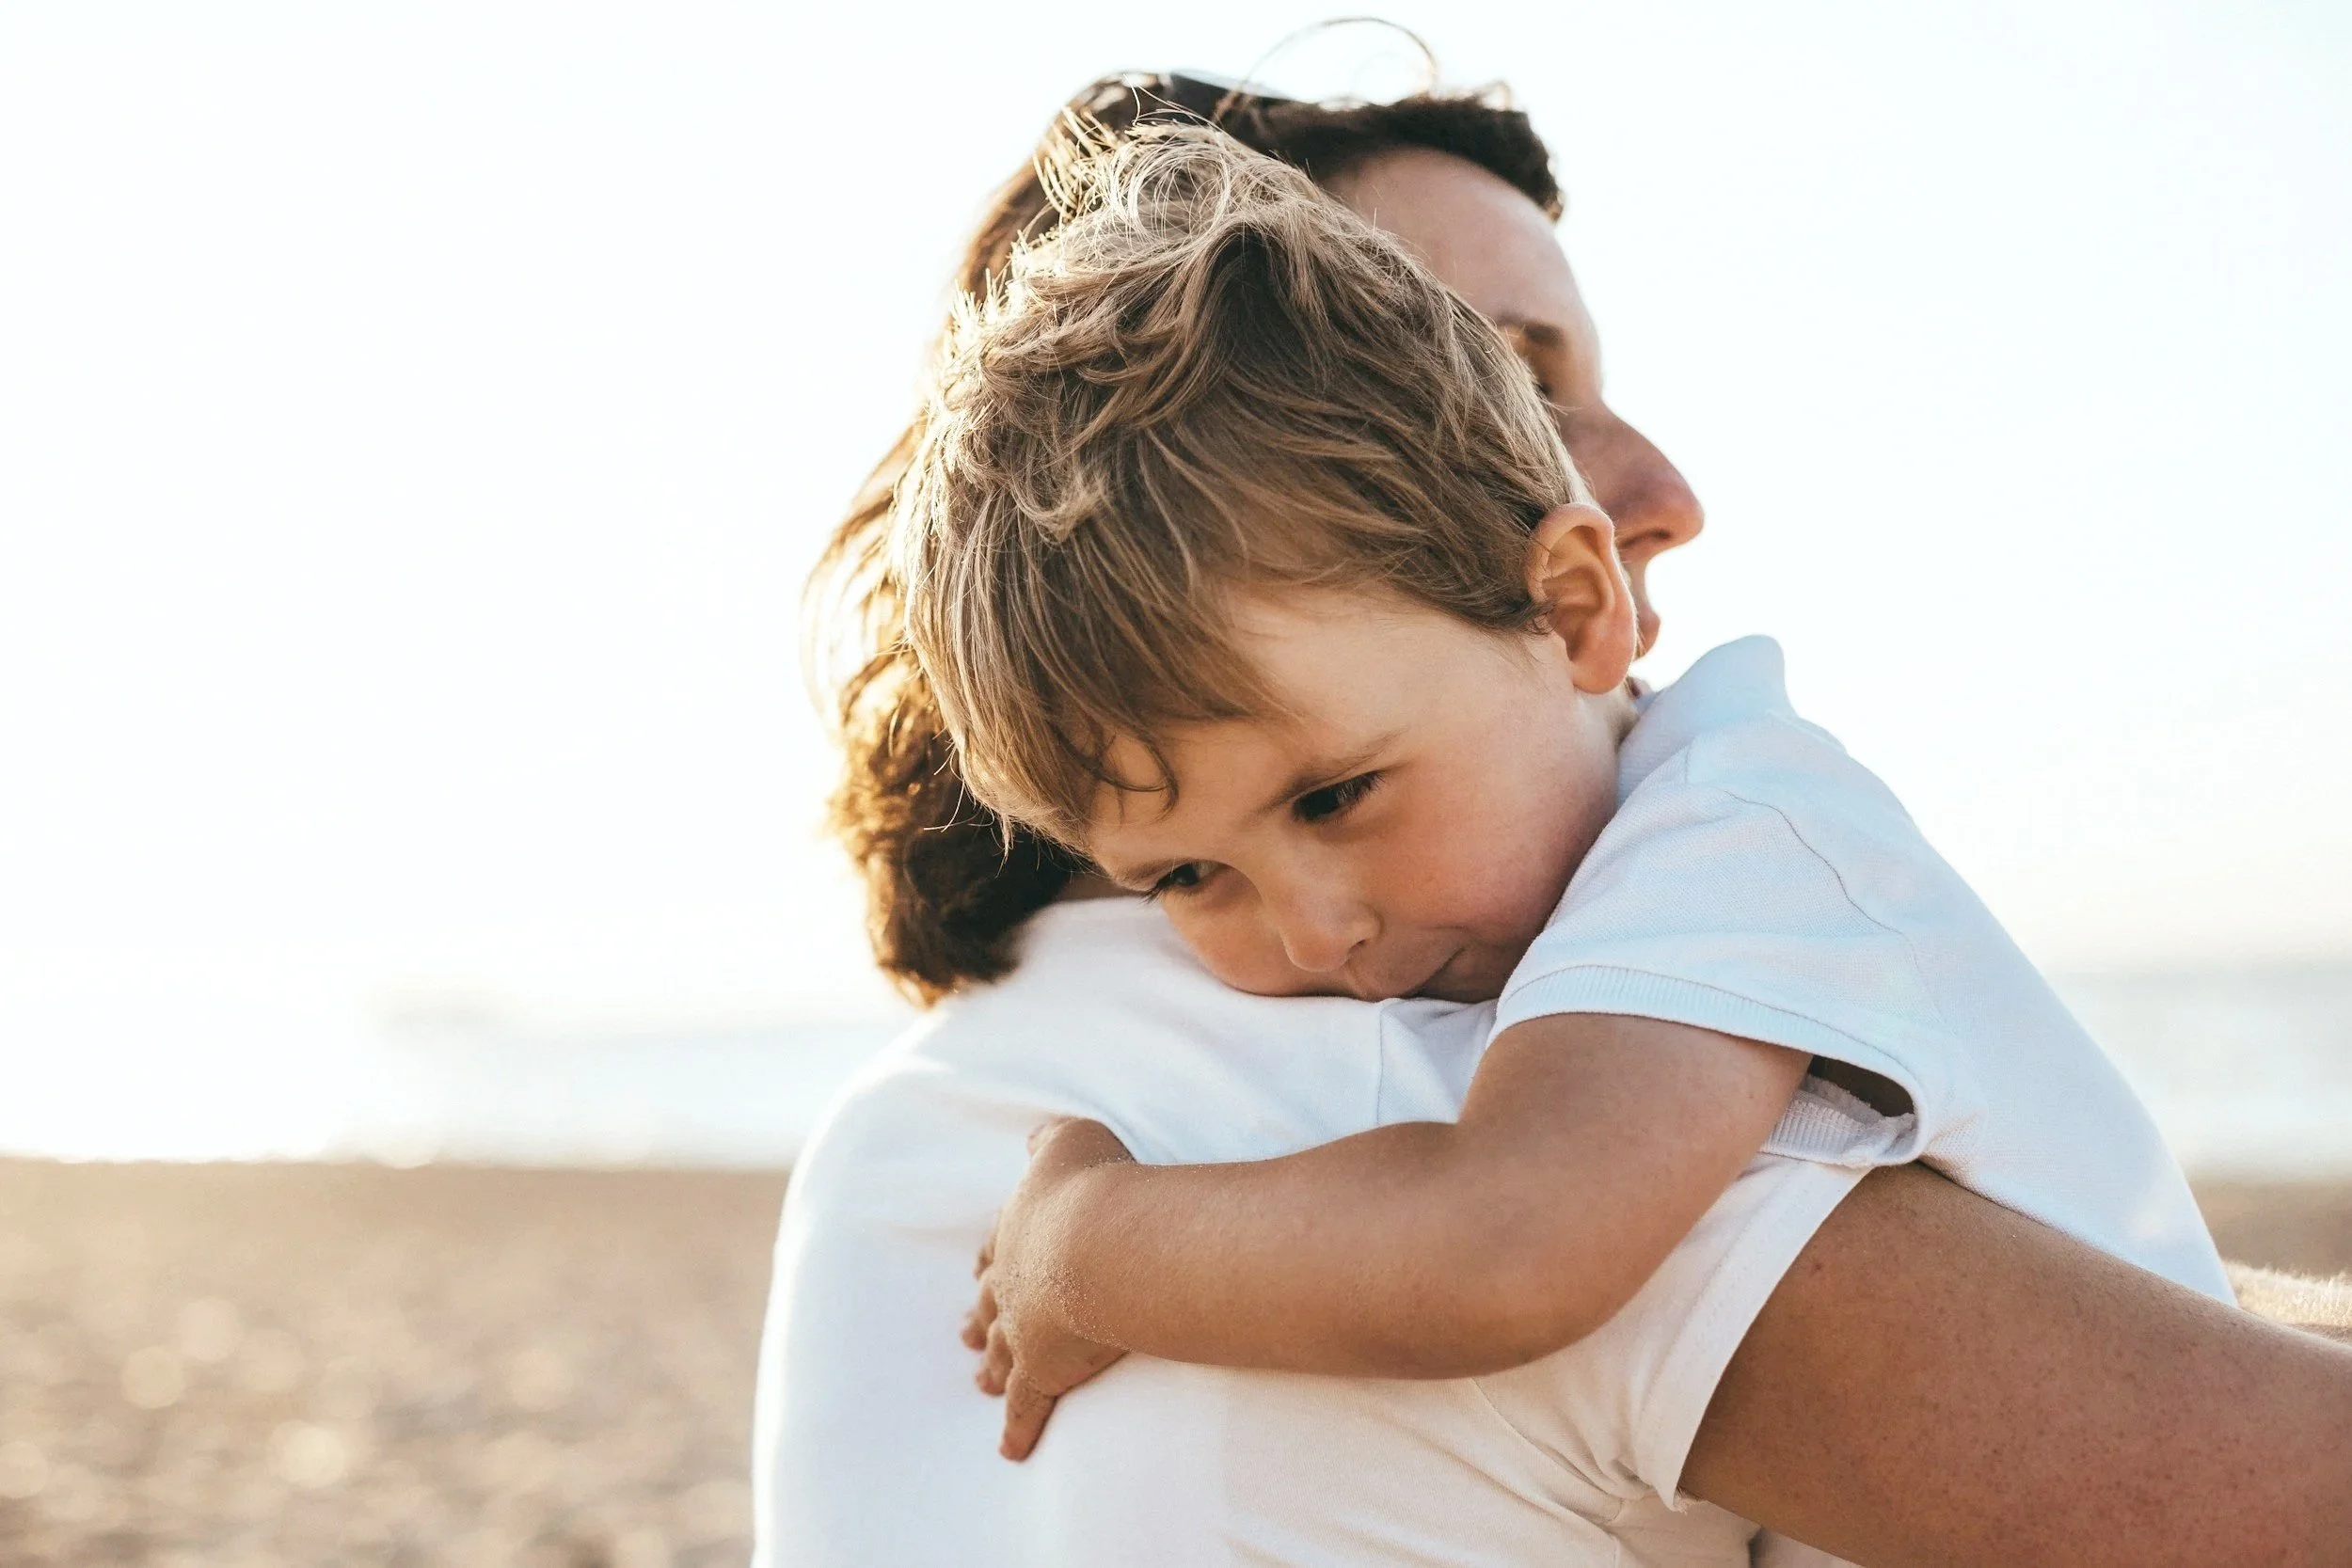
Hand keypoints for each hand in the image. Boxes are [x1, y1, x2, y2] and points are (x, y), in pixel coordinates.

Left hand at [962, 1116, 1136, 1458]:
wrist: (1100, 1242)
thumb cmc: (1093, 1186)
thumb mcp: (1071, 1140)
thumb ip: (1050, 1138)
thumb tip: (1035, 1137)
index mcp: (1017, 1231)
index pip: (998, 1248)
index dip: (991, 1259)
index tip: (981, 1270)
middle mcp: (1011, 1282)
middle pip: (988, 1304)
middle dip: (978, 1317)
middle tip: (964, 1333)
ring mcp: (1022, 1330)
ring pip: (999, 1355)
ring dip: (990, 1367)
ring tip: (979, 1381)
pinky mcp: (1042, 1372)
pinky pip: (1025, 1407)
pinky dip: (1018, 1429)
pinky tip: (1011, 1450)